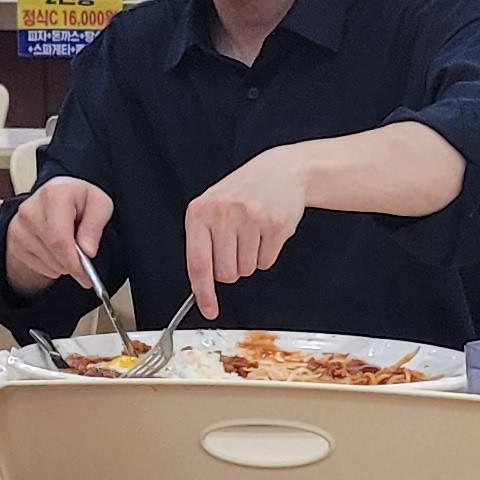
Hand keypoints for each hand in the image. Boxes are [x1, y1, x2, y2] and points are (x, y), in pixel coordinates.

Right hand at [1, 174, 115, 298]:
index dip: (74, 260)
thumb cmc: (78, 200)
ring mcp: (19, 226)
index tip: (85, 272)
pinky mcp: (14, 241)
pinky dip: (51, 265)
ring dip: (63, 264)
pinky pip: (38, 266)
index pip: (59, 238)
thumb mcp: (99, 204)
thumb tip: (87, 250)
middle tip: (83, 262)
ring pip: (48, 262)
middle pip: (54, 253)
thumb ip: (96, 225)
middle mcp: (31, 209)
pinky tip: (55, 249)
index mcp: (54, 194)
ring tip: (68, 246)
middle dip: (72, 263)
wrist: (55, 199)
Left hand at [183, 147, 314, 319]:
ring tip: (252, 232)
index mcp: (200, 211)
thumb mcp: (212, 209)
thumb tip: (203, 286)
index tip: (208, 308)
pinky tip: (266, 231)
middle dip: (232, 268)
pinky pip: (266, 262)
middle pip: (226, 274)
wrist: (281, 171)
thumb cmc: (243, 193)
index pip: (198, 264)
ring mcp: (251, 218)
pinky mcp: (275, 225)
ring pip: (247, 270)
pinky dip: (266, 254)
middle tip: (237, 244)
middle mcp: (224, 213)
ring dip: (250, 259)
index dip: (203, 293)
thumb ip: (203, 243)